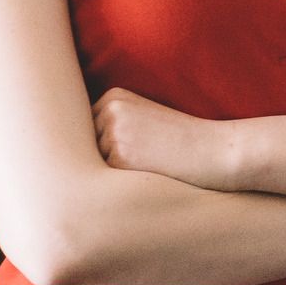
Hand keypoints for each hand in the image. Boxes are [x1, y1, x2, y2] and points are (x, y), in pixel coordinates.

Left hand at [94, 87, 239, 188]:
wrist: (215, 152)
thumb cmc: (184, 142)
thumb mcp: (147, 120)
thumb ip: (113, 126)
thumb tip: (69, 153)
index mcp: (115, 97)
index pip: (85, 129)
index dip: (103, 146)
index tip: (132, 150)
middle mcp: (109, 111)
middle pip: (83, 147)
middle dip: (99, 161)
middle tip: (137, 164)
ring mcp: (112, 134)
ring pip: (90, 165)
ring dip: (107, 176)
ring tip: (144, 171)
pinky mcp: (119, 159)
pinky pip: (103, 181)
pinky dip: (118, 187)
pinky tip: (144, 181)